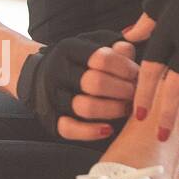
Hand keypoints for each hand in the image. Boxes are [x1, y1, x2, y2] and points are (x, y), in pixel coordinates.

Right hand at [16, 30, 138, 140]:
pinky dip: (91, 132)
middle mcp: (57, 72)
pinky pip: (69, 129)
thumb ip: (115, 47)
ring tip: (125, 108)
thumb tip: (128, 50)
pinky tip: (108, 129)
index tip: (137, 75)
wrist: (41, 76)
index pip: (102, 58)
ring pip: (84, 107)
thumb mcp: (95, 46)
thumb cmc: (79, 62)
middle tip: (135, 94)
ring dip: (112, 110)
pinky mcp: (50, 118)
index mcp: (69, 50)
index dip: (126, 68)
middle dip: (123, 91)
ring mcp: (52, 96)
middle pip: (95, 83)